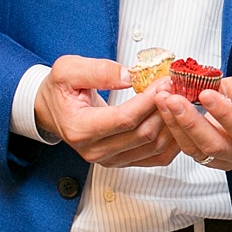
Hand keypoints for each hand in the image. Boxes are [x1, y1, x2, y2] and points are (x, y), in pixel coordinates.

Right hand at [33, 55, 179, 167]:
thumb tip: (129, 76)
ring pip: (153, 147)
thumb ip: (98, 71)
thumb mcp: (67, 70)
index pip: (124, 119)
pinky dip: (171, 141)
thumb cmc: (58, 90)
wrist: (51, 109)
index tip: (164, 82)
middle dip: (165, 109)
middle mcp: (95, 150)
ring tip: (180, 100)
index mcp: (80, 129)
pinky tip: (177, 121)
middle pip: (143, 134)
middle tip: (177, 88)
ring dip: (172, 124)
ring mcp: (109, 159)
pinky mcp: (121, 161)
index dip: (149, 100)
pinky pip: (155, 157)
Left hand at [155, 70, 231, 170]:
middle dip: (191, 122)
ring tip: (163, 100)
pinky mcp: (210, 159)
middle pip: (215, 144)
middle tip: (173, 99)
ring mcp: (227, 160)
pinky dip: (175, 129)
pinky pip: (189, 149)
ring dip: (177, 125)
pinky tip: (166, 110)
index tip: (204, 94)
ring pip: (197, 149)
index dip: (223, 113)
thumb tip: (215, 87)